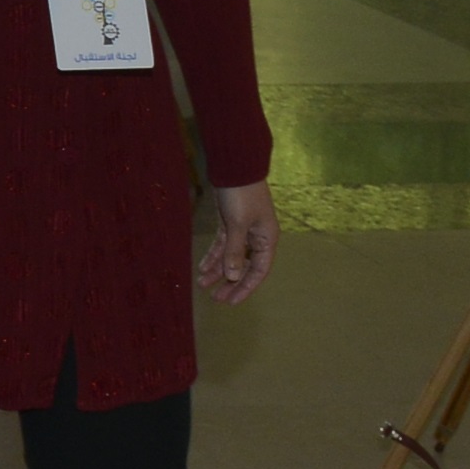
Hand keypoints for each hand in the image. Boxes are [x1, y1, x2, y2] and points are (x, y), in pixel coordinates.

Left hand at [195, 184, 279, 304]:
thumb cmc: (241, 195)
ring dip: (218, 271)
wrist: (234, 167)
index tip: (231, 301)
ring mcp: (243, 230)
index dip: (246, 287)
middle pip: (244, 266)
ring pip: (231, 257)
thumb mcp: (238, 224)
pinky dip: (213, 256)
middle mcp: (257, 238)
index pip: (258, 271)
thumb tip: (232, 276)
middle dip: (230, 283)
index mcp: (266, 239)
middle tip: (216, 298)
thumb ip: (235, 250)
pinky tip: (203, 268)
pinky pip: (223, 245)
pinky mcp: (230, 223)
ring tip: (204, 285)